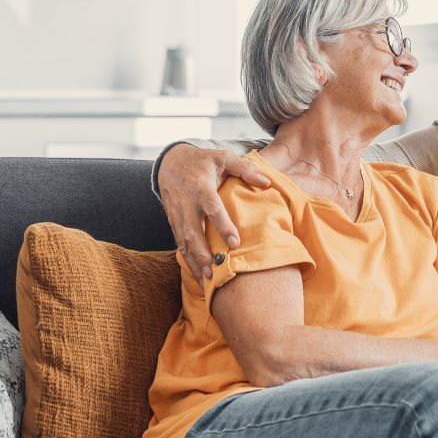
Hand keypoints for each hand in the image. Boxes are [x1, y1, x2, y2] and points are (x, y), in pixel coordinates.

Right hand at [158, 145, 268, 284]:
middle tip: (214, 270)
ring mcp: (177, 215)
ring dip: (193, 262)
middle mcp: (186, 204)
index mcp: (200, 187)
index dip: (223, 226)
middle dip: (202, 253)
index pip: (212, 208)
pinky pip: (179, 244)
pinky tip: (197, 276)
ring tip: (206, 279)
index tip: (235, 242)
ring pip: (183, 242)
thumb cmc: (202, 161)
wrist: (170, 162)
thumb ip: (245, 168)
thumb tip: (267, 182)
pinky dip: (187, 261)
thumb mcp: (223, 157)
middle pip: (192, 231)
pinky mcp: (173, 223)